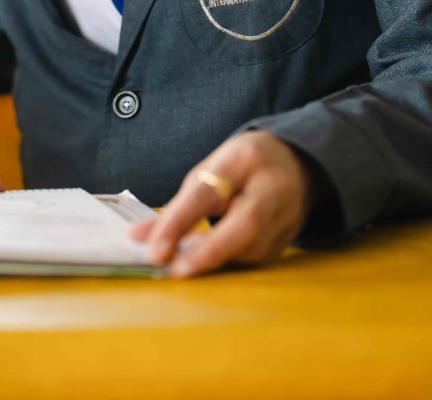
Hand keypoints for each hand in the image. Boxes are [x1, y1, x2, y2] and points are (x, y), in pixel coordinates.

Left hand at [128, 130, 317, 277]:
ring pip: (251, 247)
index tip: (154, 252)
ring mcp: (288, 214)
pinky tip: (209, 260)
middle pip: (246, 225)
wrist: (294, 162)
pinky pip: (255, 258)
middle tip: (174, 271)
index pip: (208, 193)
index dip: (179, 223)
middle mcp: (273, 186)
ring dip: (214, 259)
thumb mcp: (208, 172)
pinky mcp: (290, 238)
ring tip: (183, 263)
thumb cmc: (240, 167)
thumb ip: (176, 207)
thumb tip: (137, 238)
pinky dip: (228, 261)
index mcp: (244, 159)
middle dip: (208, 252)